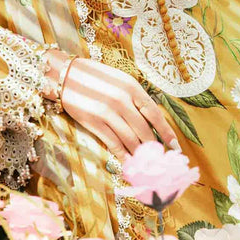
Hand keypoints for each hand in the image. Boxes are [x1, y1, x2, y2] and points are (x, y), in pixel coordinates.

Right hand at [45, 53, 180, 159]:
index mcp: (131, 86)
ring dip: (140, 153)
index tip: (174, 145)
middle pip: (144, 129)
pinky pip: (113, 143)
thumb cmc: (95, 76)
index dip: (166, 131)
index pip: (154, 113)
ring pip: (130, 139)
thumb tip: (151, 120)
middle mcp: (122, 99)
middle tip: (160, 159)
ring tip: (146, 164)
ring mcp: (107, 112)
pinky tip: (128, 162)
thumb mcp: (120, 79)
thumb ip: (135, 96)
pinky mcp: (94, 123)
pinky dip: (123, 155)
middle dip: (153, 146)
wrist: (65, 76)